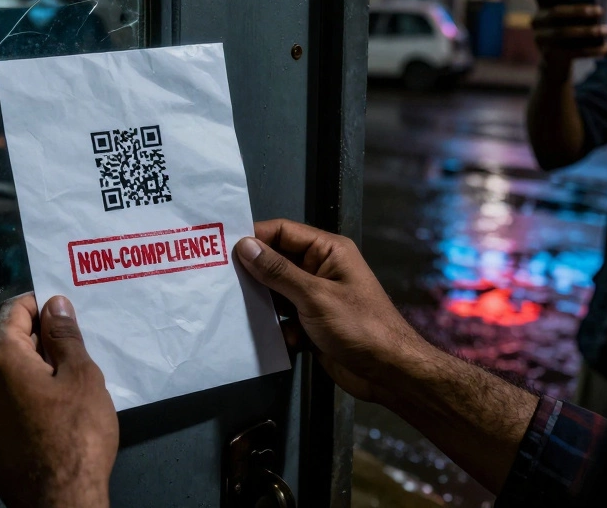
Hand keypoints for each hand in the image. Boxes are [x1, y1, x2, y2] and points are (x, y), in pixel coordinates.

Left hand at [0, 294, 116, 507]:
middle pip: (8, 342)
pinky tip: (52, 410)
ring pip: (6, 373)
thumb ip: (64, 335)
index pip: (14, 310)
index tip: (65, 310)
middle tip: (76, 351)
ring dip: (33, 368)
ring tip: (68, 383)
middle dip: (40, 339)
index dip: (41, 304)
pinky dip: (24, 394)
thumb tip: (54, 304)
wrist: (59, 501)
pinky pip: (3, 400)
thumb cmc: (76, 435)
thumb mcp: (81, 376)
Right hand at [235, 220, 434, 404]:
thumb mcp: (315, 296)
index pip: (282, 232)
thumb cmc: (359, 327)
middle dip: (251, 272)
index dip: (253, 238)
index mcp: (327, 251)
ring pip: (276, 292)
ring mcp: (316, 297)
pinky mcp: (311, 323)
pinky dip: (274, 327)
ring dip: (260, 302)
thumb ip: (278, 272)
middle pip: (276, 262)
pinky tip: (263, 337)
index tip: (219, 248)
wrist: (389, 373)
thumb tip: (244, 246)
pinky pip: (283, 318)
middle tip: (216, 279)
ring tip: (230, 307)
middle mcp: (320, 269)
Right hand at [532, 0, 606, 72]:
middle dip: (579, 11)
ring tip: (606, 30)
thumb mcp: (570, 18)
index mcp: (542, 7)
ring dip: (588, 31)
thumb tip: (594, 6)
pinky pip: (571, 51)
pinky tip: (606, 47)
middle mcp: (537, 21)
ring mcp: (541, 39)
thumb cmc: (569, 31)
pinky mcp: (549, 55)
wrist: (555, 62)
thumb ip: (576, 8)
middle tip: (601, 10)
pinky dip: (591, 50)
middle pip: (556, 13)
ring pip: (563, 33)